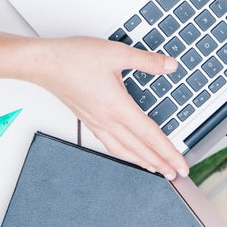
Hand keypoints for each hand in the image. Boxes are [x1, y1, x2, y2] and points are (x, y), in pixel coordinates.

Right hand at [30, 36, 188, 179]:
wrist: (44, 64)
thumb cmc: (73, 59)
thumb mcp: (116, 53)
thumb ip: (146, 61)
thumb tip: (170, 65)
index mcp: (118, 107)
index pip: (150, 136)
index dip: (169, 152)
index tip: (182, 165)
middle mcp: (107, 120)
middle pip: (140, 149)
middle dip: (161, 163)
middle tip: (177, 174)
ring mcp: (96, 122)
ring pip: (124, 150)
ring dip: (143, 162)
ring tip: (156, 169)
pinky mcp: (88, 119)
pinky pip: (110, 144)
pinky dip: (125, 154)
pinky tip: (127, 153)